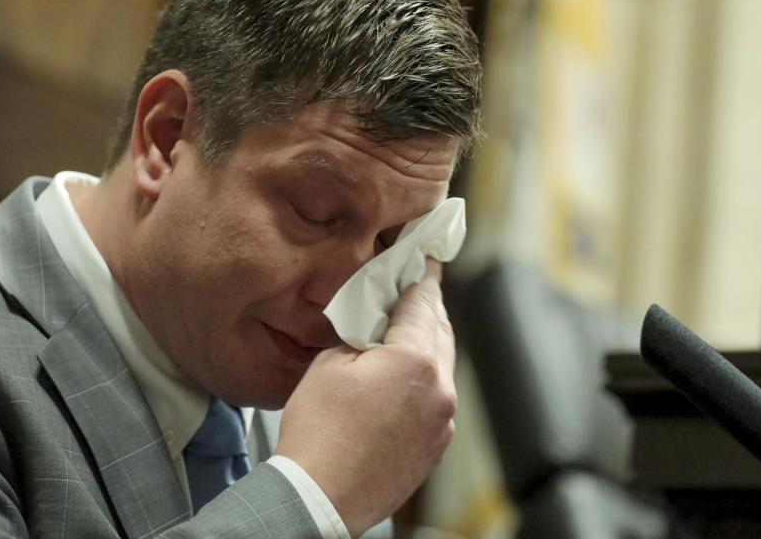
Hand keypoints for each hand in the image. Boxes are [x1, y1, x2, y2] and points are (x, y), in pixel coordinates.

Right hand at [275, 258, 456, 536]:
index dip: (422, 277)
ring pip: (441, 368)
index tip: (427, 262)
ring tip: (400, 336)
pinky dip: (422, 382)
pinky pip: (436, 400)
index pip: (422, 303)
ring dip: (425, 347)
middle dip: (427, 310)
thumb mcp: (330, 363)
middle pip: (440, 333)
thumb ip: (361, 333)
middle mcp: (440, 391)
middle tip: (415, 291)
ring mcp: (442, 422)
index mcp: (415, 361)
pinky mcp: (435, 447)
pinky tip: (397, 382)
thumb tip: (374, 327)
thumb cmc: (318, 436)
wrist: (318, 498)